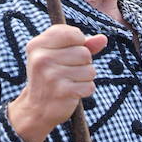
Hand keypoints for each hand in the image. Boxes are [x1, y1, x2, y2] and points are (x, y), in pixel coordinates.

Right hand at [9, 24, 107, 141]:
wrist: (37, 108)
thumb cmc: (51, 77)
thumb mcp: (60, 55)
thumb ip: (83, 45)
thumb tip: (103, 38)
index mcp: (37, 45)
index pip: (73, 34)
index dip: (80, 42)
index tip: (71, 50)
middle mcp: (42, 58)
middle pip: (85, 53)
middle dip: (84, 63)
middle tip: (68, 71)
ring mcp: (51, 75)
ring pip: (90, 70)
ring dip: (85, 78)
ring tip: (70, 82)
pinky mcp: (62, 91)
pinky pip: (90, 86)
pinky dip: (85, 90)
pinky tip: (72, 92)